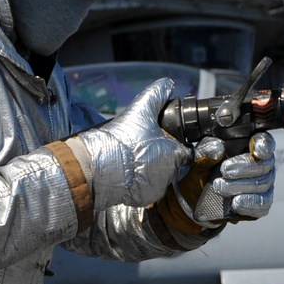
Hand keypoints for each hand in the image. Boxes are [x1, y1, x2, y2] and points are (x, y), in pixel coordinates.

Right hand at [65, 79, 191, 208]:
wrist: (97, 167)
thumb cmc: (121, 139)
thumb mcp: (140, 110)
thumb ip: (156, 95)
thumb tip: (167, 83)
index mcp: (175, 154)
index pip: (187, 152)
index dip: (176, 144)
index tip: (163, 141)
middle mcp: (169, 175)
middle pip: (172, 166)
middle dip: (161, 158)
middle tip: (143, 150)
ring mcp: (156, 189)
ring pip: (159, 179)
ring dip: (150, 172)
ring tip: (133, 162)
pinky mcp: (143, 200)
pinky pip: (145, 191)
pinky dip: (139, 185)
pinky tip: (127, 174)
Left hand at [191, 132, 275, 225]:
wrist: (196, 198)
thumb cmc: (204, 172)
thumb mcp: (200, 158)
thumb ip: (207, 150)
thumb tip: (217, 147)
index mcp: (250, 148)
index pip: (264, 142)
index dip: (264, 144)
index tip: (255, 148)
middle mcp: (261, 165)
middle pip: (263, 165)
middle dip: (244, 167)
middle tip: (224, 170)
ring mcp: (263, 185)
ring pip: (262, 184)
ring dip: (240, 186)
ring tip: (219, 187)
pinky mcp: (260, 204)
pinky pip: (261, 204)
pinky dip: (248, 203)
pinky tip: (235, 203)